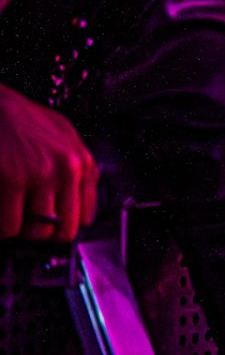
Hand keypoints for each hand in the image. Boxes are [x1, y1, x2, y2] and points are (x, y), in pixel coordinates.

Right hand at [0, 84, 98, 241]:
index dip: (64, 227)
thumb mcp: (65, 139)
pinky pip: (9, 227)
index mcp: (82, 162)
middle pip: (62, 229)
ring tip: (13, 215)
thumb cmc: (26, 120)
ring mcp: (39, 176)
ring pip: (36, 231)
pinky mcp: (11, 180)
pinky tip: (1, 213)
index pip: (85, 217)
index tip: (52, 230)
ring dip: (21, 230)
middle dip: (44, 234)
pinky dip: (2, 229)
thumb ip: (79, 171)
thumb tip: (86, 212)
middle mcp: (66, 170)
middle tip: (29, 226)